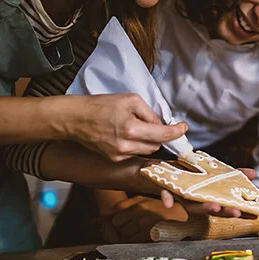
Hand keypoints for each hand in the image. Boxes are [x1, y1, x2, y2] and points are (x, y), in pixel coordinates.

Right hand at [62, 94, 187, 161]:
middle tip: (154, 124)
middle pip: (156, 145)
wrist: (74, 118)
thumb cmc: (100, 105)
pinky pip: (134, 153)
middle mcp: (126, 146)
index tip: (183, 128)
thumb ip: (150, 113)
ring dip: (149, 141)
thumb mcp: (130, 100)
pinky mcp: (113, 159)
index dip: (177, 132)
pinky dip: (136, 145)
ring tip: (136, 127)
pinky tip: (126, 134)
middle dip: (160, 135)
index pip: (163, 135)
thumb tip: (162, 125)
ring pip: (146, 151)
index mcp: (131, 129)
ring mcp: (119, 155)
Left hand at [104, 195, 188, 242]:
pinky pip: (133, 240)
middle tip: (129, 228)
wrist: (184, 219)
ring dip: (128, 235)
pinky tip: (144, 236)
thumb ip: (128, 205)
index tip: (121, 221)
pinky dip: (136, 240)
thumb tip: (108, 213)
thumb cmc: (165, 211)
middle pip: (116, 222)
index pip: (116, 209)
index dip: (116, 217)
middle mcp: (140, 209)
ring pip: (124, 233)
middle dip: (120, 227)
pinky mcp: (149, 232)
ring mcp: (144, 221)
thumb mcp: (147, 202)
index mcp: (139, 200)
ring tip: (139, 232)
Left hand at [157, 168, 258, 217]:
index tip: (251, 213)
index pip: (223, 203)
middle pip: (209, 207)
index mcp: (204, 195)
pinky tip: (168, 203)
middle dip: (223, 211)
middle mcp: (192, 199)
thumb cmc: (181, 171)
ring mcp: (178, 195)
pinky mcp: (163, 188)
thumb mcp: (208, 169)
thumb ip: (229, 173)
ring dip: (202, 207)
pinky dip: (167, 198)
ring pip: (191, 204)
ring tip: (214, 207)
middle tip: (236, 212)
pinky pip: (165, 194)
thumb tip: (253, 173)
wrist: (151, 169)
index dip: (236, 208)